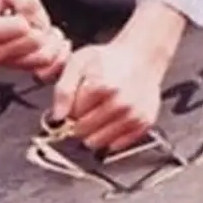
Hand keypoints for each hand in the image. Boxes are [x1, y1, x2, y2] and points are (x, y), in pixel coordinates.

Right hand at [0, 0, 70, 80]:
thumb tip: (33, 21)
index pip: (22, 27)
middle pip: (35, 42)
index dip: (31, 14)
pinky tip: (54, 38)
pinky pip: (50, 70)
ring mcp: (7, 65)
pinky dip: (59, 54)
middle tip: (36, 17)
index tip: (21, 9)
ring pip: (45, 58)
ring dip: (52, 39)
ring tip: (44, 26)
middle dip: (42, 26)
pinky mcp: (23, 70)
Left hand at [49, 0, 185, 152]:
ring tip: (99, 115)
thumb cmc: (109, 59)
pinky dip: (111, 138)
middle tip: (88, 108)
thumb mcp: (78, 63)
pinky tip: (112, 121)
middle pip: (84, 131)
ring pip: (99, 142)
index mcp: (102, 86)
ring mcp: (134, 114)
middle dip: (80, 123)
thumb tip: (58, 116)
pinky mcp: (144, 122)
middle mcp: (121, 103)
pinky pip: (117, 145)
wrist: (141, 56)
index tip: (77, 101)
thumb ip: (63, 89)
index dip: (71, 109)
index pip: (72, 116)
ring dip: (94, 133)